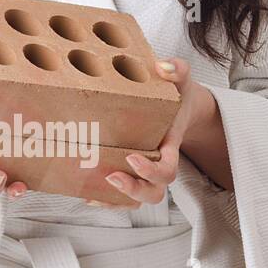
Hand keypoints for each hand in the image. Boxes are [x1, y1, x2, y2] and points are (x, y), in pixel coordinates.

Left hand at [88, 57, 231, 206]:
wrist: (178, 106)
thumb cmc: (177, 94)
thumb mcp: (181, 79)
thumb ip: (177, 70)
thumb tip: (163, 67)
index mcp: (171, 148)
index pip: (167, 170)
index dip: (151, 170)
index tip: (132, 158)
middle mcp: (158, 165)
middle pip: (154, 192)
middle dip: (134, 190)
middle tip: (112, 177)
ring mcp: (144, 173)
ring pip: (137, 199)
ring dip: (117, 200)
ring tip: (94, 193)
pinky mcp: (130, 172)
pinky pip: (121, 196)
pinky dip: (106, 199)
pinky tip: (86, 194)